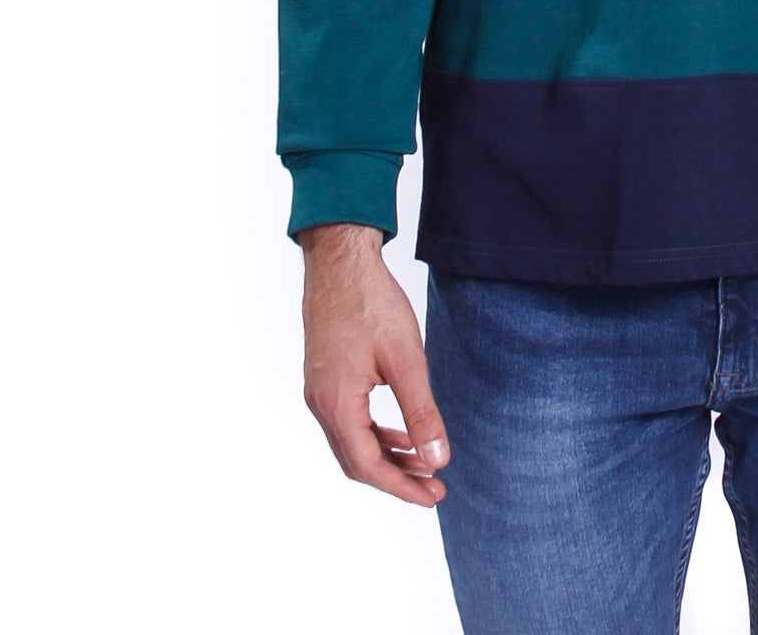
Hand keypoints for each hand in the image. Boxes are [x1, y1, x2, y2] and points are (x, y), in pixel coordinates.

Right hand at [297, 223, 450, 505]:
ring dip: (388, 457)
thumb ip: (421, 412)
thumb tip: (437, 458)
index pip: (368, 466)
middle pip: (357, 462)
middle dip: (397, 478)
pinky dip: (376, 435)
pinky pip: (349, 422)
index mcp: (337, 403)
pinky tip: (401, 433)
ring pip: (352, 443)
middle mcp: (321, 404)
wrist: (340, 262)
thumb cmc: (371, 303)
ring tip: (424, 463)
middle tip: (434, 487)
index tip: (433, 495)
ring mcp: (319, 392)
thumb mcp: (405, 359)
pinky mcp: (325, 379)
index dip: (402, 486)